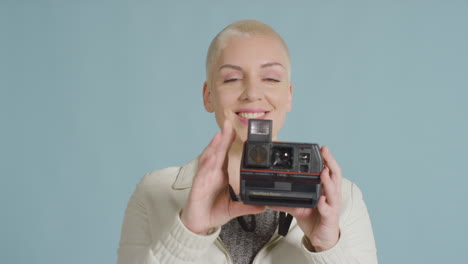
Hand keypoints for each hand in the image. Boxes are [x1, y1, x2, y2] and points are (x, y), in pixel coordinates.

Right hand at [180, 120, 264, 234]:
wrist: (199, 225)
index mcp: (220, 175)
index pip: (226, 155)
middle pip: (218, 152)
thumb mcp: (234, 209)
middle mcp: (212, 174)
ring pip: (209, 159)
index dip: (230, 142)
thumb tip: (263, 206)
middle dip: (223, 137)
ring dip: (214, 146)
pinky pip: (202, 174)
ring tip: (220, 134)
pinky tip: (212, 156)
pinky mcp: (198, 187)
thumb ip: (247, 206)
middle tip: (228, 123)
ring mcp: (204, 179)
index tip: (236, 129)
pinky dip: (207, 164)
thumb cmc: (213, 212)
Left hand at [270, 146, 341, 250]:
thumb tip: (269, 198)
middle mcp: (331, 195)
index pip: (329, 171)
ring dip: (327, 181)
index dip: (327, 159)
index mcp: (326, 190)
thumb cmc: (314, 219)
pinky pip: (327, 210)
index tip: (321, 148)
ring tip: (322, 172)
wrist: (321, 238)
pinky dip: (323, 204)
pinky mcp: (329, 218)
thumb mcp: (298, 208)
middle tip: (325, 151)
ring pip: (333, 191)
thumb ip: (286, 201)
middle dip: (331, 162)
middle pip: (335, 175)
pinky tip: (319, 200)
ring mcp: (332, 206)